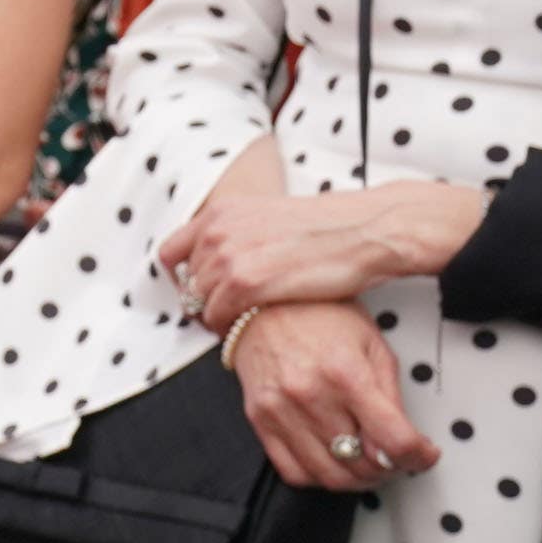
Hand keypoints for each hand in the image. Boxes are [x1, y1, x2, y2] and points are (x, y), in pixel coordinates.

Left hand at [162, 180, 485, 327]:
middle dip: (201, 303)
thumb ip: (240, 234)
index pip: (173, 252)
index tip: (198, 294)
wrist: (368, 230)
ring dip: (214, 319)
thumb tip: (221, 260)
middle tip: (223, 319)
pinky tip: (247, 331)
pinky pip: (217, 315)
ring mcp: (229, 255)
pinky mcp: (247, 282)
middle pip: (186, 282)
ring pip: (198, 302)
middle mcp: (217, 230)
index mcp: (221, 211)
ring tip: (238, 327)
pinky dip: (227, 328)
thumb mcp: (270, 219)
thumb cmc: (330, 229)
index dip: (182, 279)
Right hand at [227, 300, 437, 489]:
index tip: (423, 455)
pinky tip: (331, 459)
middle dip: (389, 469)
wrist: (263, 301)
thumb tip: (402, 440)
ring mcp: (280, 410)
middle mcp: (310, 395)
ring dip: (357, 478)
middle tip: (396, 458)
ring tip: (366, 461)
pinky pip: (293, 471)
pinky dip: (319, 476)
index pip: (393, 440)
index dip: (419, 457)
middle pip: (362, 465)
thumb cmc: (319, 316)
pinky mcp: (259, 419)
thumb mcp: (373, 346)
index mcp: (346, 374)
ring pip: (330, 476)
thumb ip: (390, 397)